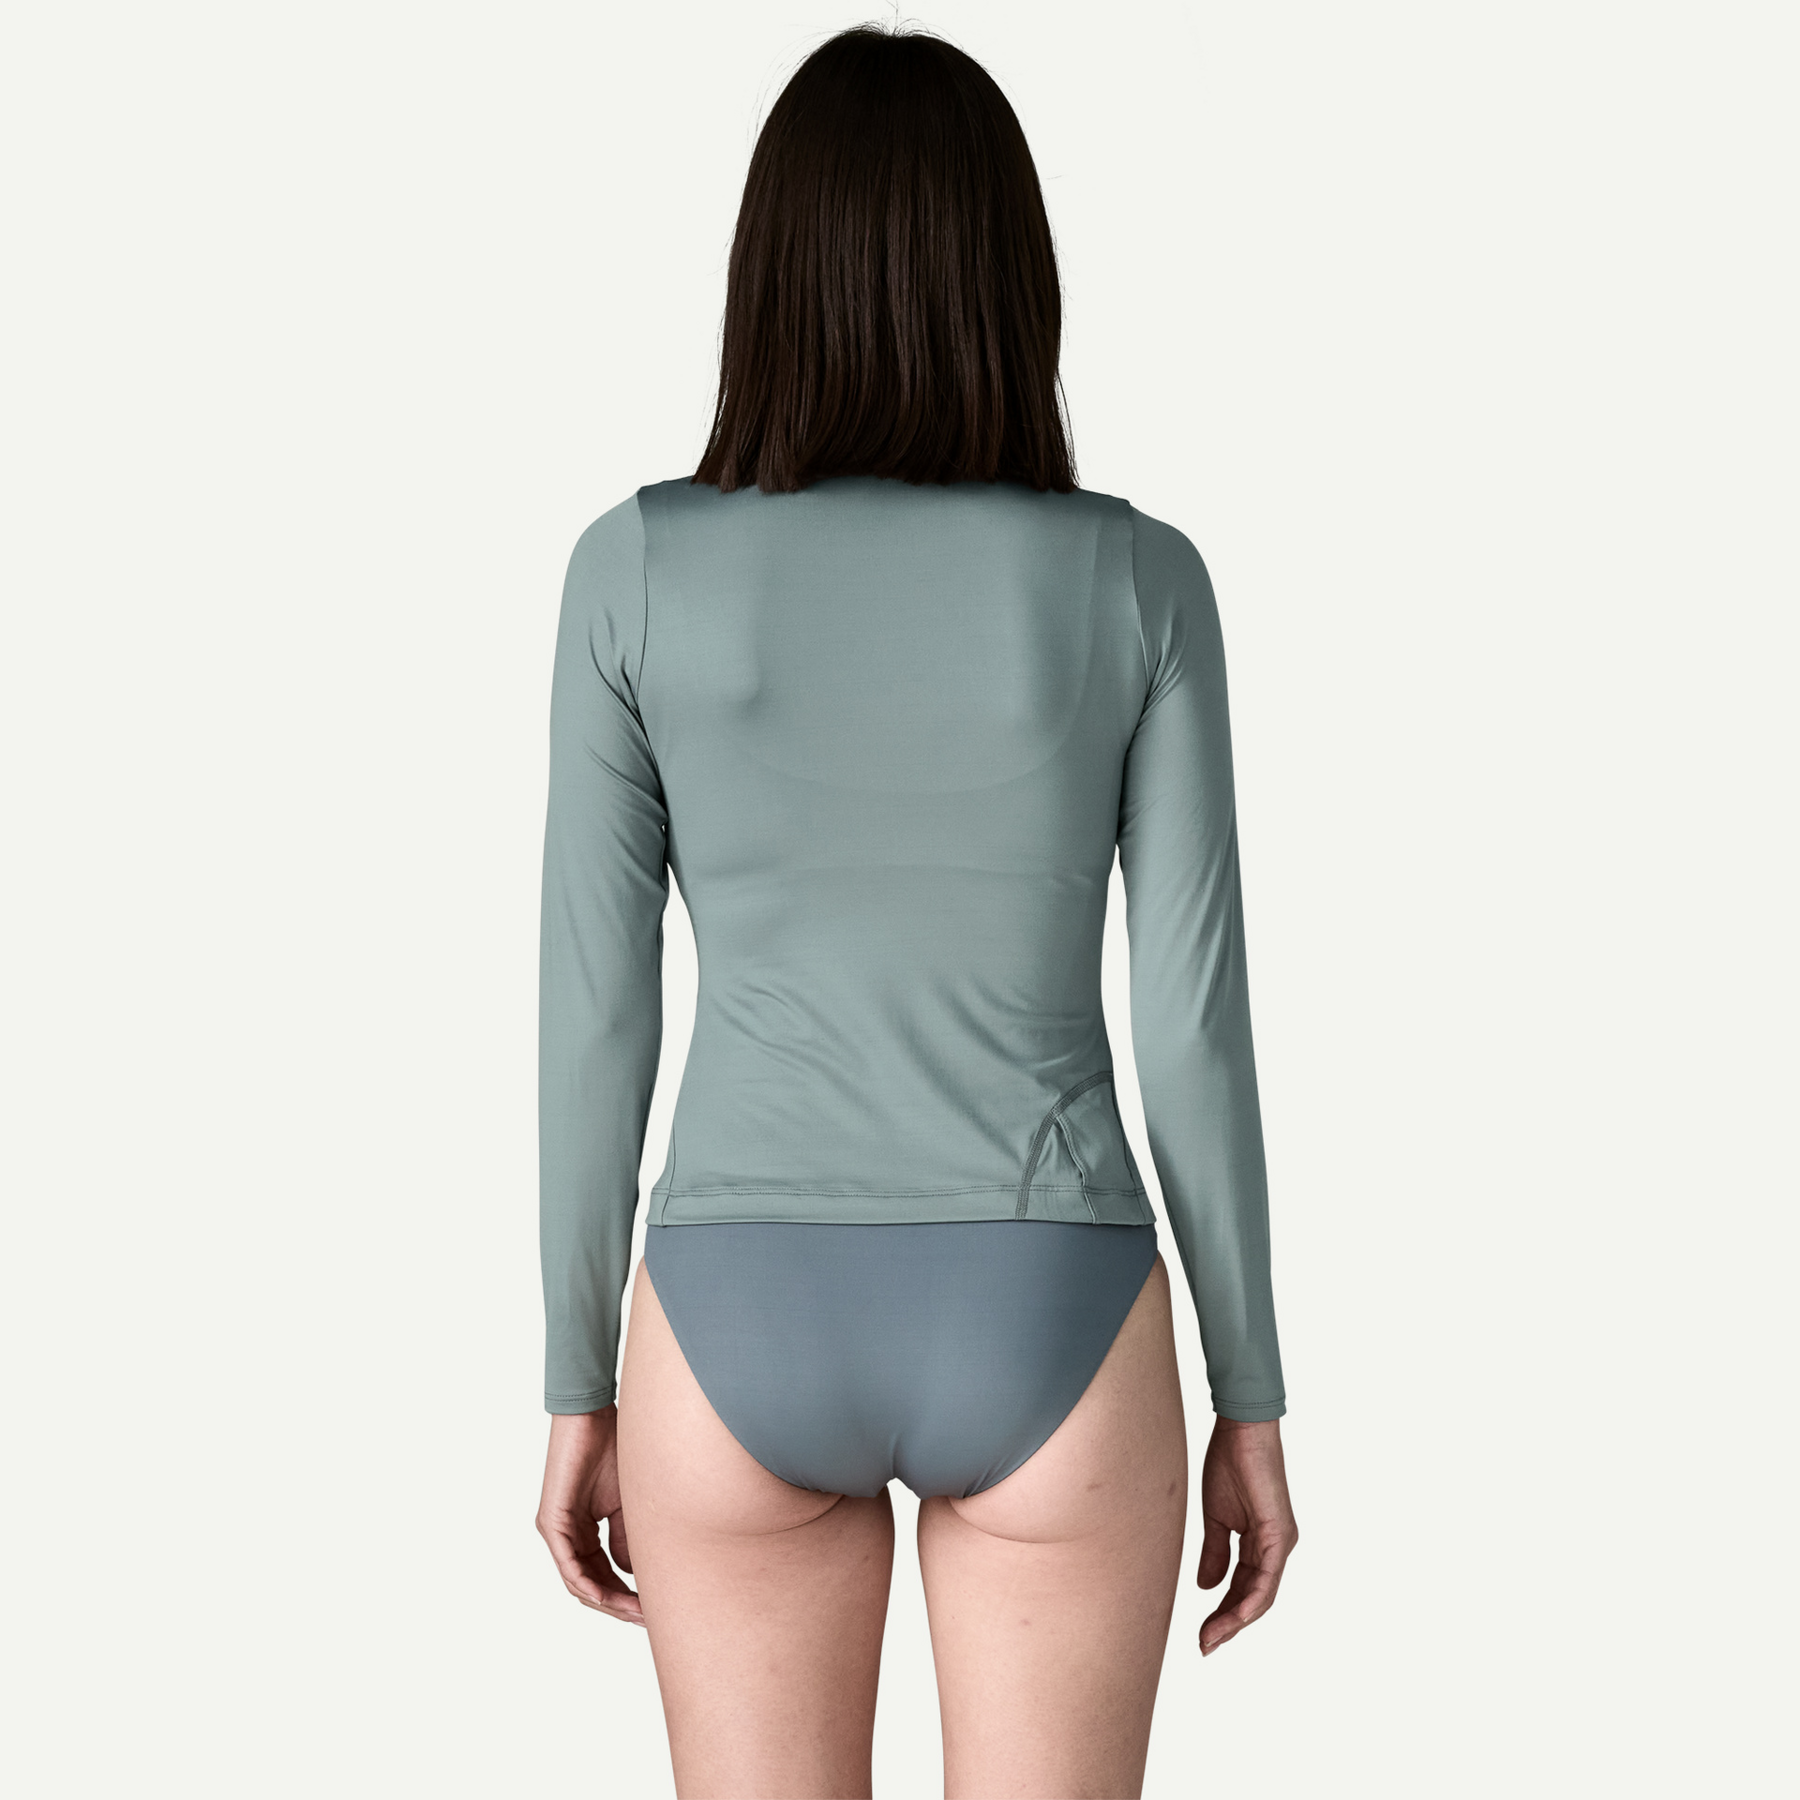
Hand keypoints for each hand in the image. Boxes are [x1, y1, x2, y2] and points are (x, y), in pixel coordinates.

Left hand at [536, 1407, 644, 1624]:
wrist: (593, 1417)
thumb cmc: (612, 1450)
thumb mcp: (626, 1504)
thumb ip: (627, 1539)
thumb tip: (634, 1575)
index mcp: (581, 1532)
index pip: (602, 1575)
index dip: (626, 1595)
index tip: (652, 1607)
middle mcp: (565, 1536)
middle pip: (589, 1586)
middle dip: (619, 1606)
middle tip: (648, 1619)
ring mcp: (556, 1531)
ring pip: (578, 1582)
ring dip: (608, 1602)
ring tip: (637, 1613)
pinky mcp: (551, 1522)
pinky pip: (568, 1565)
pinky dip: (589, 1584)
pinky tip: (609, 1597)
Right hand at [1196, 1416, 1297, 1654]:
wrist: (1241, 1430)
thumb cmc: (1230, 1463)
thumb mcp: (1216, 1518)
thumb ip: (1214, 1553)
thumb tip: (1206, 1588)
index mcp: (1260, 1544)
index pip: (1243, 1589)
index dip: (1223, 1613)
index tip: (1203, 1634)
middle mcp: (1275, 1548)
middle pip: (1254, 1600)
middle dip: (1228, 1625)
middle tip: (1205, 1646)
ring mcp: (1280, 1542)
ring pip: (1263, 1595)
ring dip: (1236, 1620)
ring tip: (1212, 1638)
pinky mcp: (1279, 1532)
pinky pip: (1268, 1576)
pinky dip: (1253, 1599)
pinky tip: (1237, 1617)